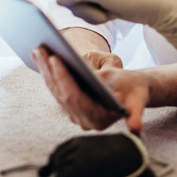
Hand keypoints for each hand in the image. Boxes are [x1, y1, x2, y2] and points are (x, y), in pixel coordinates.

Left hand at [32, 46, 148, 131]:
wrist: (134, 92)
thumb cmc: (136, 89)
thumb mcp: (138, 97)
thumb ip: (135, 112)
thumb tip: (135, 127)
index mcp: (99, 119)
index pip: (74, 98)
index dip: (63, 78)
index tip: (55, 58)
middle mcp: (83, 120)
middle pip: (60, 94)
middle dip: (50, 70)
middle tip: (41, 49)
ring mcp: (74, 114)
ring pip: (55, 90)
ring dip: (45, 70)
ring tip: (39, 49)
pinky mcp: (70, 106)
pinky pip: (56, 88)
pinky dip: (48, 71)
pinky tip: (41, 57)